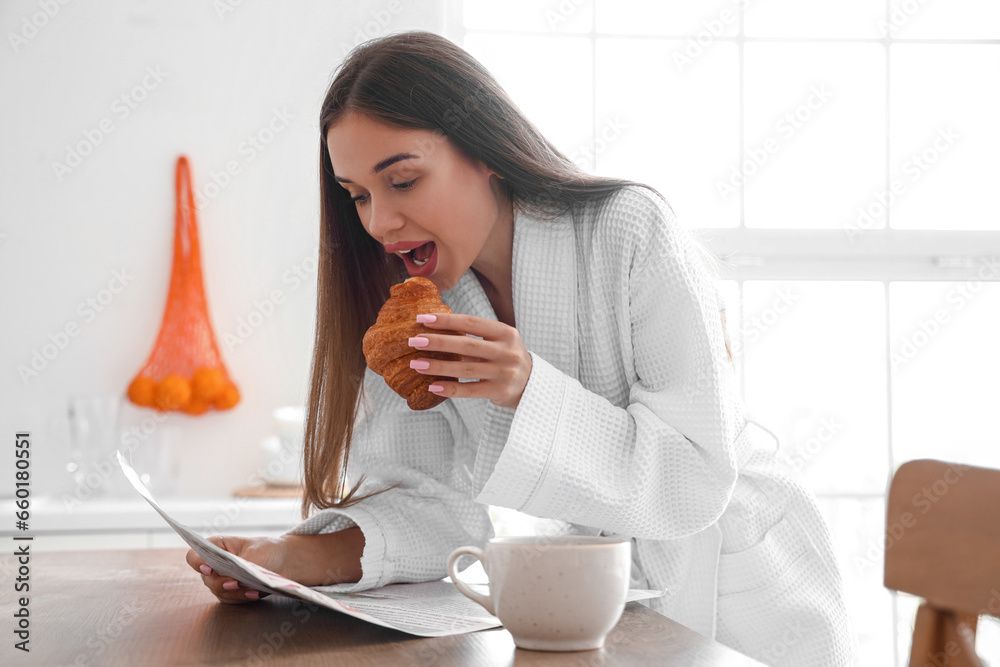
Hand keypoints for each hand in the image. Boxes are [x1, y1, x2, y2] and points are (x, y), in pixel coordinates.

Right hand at [186, 535, 284, 603]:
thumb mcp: (255, 552)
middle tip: (235, 582)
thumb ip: (241, 564)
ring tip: (250, 589)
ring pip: (218, 591)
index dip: (197, 563)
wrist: (284, 561)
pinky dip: (243, 597)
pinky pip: (231, 600)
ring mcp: (222, 580)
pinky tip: (255, 593)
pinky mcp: (231, 593)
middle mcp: (215, 565)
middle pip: (206, 578)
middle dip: (221, 582)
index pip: (194, 556)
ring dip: (234, 592)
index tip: (208, 568)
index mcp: (216, 547)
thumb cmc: (267, 550)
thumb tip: (232, 578)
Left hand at [408, 312, 532, 409]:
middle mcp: (507, 351)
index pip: (471, 322)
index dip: (446, 320)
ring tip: (416, 364)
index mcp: (505, 333)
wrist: (532, 383)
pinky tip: (433, 386)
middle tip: (414, 341)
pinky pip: (469, 390)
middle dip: (437, 342)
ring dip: (438, 366)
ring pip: (465, 368)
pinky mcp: (499, 391)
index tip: (423, 319)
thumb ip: (475, 335)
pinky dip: (450, 388)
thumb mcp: (499, 341)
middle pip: (466, 344)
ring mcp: (504, 373)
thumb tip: (436, 327)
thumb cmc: (506, 357)